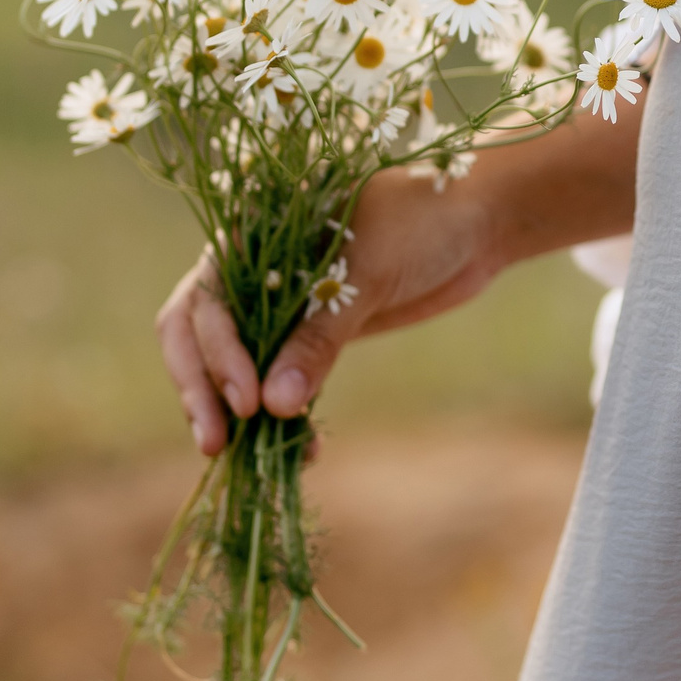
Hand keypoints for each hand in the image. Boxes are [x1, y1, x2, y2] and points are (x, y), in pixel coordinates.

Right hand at [153, 100, 645, 452]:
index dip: (216, 356)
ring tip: (254, 460)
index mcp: (250, 236)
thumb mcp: (366, 273)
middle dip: (204, 390)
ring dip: (239, 413)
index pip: (203, 304)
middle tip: (218, 444)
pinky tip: (304, 449)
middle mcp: (254, 270)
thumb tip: (274, 406)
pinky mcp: (317, 332)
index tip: (249, 401)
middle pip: (200, 338)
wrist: (479, 220)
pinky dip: (286, 414)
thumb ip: (319, 336)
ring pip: (237, 365)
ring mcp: (283, 304)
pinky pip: (283, 380)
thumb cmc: (421, 221)